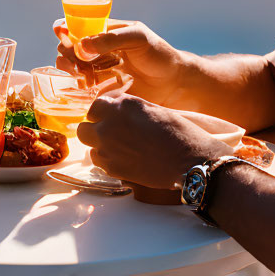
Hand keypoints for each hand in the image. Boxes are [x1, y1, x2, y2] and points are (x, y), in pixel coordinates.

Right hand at [54, 19, 188, 103]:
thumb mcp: (137, 38)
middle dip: (65, 52)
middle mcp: (97, 51)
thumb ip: (110, 39)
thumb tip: (81, 46)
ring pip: (71, 68)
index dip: (64, 28)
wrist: (174, 84)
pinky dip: (77, 87)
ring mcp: (98, 71)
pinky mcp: (101, 90)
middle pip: (68, 48)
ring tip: (82, 75)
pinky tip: (86, 87)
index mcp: (104, 32)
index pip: (77, 26)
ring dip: (70, 69)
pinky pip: (81, 88)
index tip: (60, 33)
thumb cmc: (159, 54)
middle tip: (76, 61)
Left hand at [76, 93, 225, 189]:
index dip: (103, 112)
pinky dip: (108, 161)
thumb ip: (130, 108)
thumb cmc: (178, 132)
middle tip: (111, 133)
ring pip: (90, 147)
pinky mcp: (113, 169)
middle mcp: (108, 126)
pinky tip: (126, 159)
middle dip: (94, 129)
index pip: (95, 106)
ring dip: (100, 146)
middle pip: (84, 128)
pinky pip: (100, 163)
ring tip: (121, 148)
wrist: (190, 161)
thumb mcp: (153, 109)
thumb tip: (118, 110)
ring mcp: (108, 149)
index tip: (111, 117)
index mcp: (120, 106)